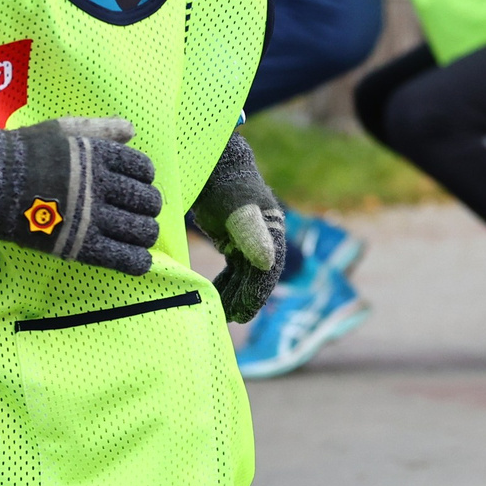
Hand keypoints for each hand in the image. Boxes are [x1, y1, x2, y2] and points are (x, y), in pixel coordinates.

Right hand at [0, 117, 161, 273]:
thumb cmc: (26, 153)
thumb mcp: (64, 130)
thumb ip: (100, 129)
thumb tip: (131, 130)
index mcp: (100, 157)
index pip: (142, 168)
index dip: (144, 176)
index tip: (138, 181)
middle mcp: (102, 187)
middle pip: (147, 201)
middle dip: (148, 206)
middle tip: (141, 210)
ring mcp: (93, 218)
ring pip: (140, 230)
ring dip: (146, 232)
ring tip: (140, 233)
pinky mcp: (82, 247)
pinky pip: (123, 257)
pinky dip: (137, 261)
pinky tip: (140, 260)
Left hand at [188, 132, 284, 321]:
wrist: (212, 166)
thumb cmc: (227, 186)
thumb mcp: (238, 210)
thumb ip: (251, 235)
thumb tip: (268, 264)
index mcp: (273, 233)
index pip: (268, 271)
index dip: (256, 294)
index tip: (242, 313)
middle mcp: (265, 240)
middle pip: (257, 278)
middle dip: (245, 300)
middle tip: (229, 319)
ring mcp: (249, 242)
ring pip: (244, 278)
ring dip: (234, 295)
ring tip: (221, 314)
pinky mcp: (233, 242)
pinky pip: (233, 271)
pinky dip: (226, 285)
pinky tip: (215, 296)